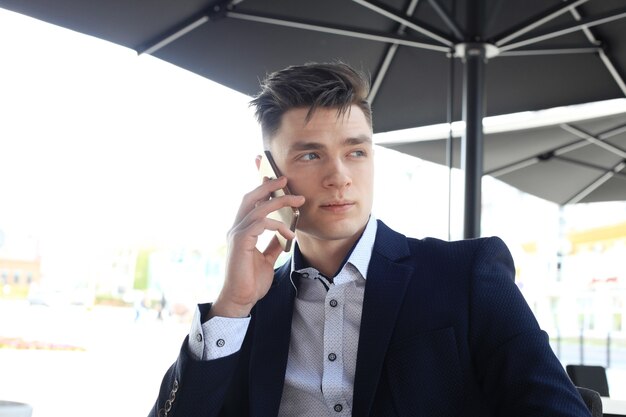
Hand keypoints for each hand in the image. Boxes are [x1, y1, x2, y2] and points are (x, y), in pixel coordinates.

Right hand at [208, 176, 304, 318]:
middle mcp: (237, 229)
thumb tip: (284, 234)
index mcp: (242, 231)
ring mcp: (237, 234)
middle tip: (285, 179)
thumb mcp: (267, 259)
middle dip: (268, 185)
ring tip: (298, 201)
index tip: (277, 179)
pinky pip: (261, 223)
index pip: (250, 203)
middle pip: (250, 197)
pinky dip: (278, 226)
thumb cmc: (251, 282)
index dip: (261, 188)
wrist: (241, 300)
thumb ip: (273, 244)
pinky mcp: (241, 242)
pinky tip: (290, 234)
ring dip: (280, 201)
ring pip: (258, 208)